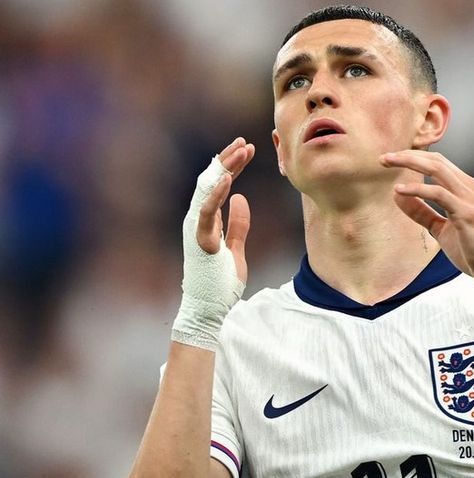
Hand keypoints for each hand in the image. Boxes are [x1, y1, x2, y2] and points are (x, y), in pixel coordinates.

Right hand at [172, 138, 254, 350]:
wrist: (208, 309)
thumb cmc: (219, 282)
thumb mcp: (236, 249)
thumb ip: (238, 225)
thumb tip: (241, 200)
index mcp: (207, 220)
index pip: (219, 185)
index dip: (233, 166)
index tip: (248, 149)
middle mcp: (198, 220)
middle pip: (211, 181)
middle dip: (228, 159)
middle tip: (245, 142)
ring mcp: (196, 228)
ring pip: (207, 189)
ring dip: (225, 168)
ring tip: (241, 150)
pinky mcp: (199, 240)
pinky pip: (206, 212)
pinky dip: (215, 194)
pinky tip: (227, 178)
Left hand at [380, 150, 473, 292]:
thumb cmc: (473, 251)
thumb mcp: (442, 229)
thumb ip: (421, 212)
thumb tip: (397, 196)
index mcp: (467, 189)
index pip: (438, 163)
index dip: (414, 158)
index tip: (391, 160)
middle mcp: (470, 188)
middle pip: (436, 161)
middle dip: (408, 155)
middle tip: (384, 158)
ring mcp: (470, 199)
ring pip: (437, 169)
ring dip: (410, 163)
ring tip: (387, 163)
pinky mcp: (466, 214)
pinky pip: (439, 194)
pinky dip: (417, 189)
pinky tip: (400, 190)